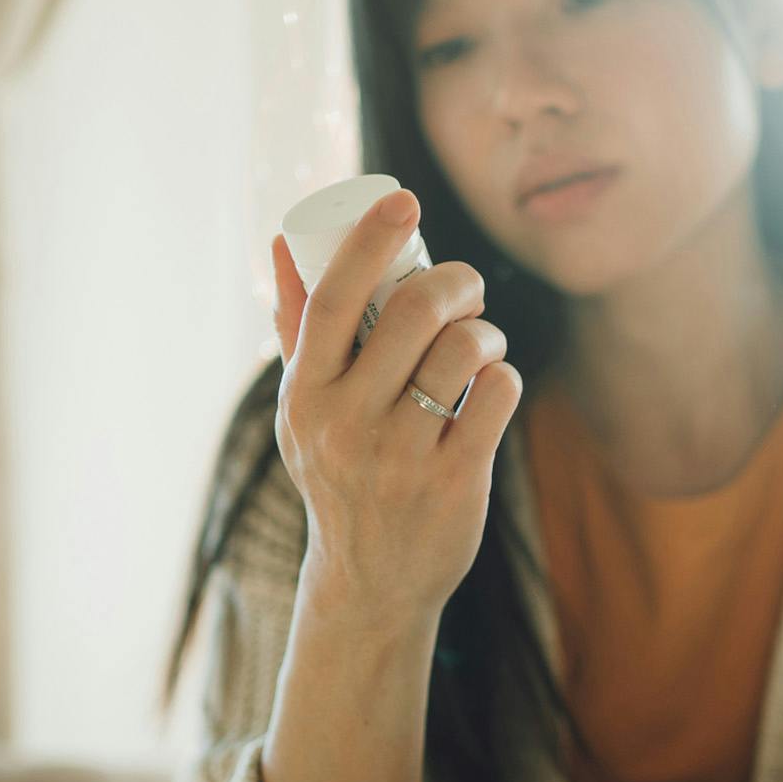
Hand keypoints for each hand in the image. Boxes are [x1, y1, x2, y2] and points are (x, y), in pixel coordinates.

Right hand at [270, 188, 522, 622]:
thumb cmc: (340, 474)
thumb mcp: (304, 410)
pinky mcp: (454, 480)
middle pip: (414, 312)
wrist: (373, 580)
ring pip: (463, 350)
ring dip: (485, 331)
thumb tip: (277, 240)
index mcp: (305, 395)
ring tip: (482, 342)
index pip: (334, 298)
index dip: (370, 240)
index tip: (404, 201)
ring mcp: (402, 455)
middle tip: (467, 288)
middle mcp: (347, 423)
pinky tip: (493, 384)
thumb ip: (296, 329)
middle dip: (456, 281)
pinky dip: (504, 376)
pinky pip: (497, 395)